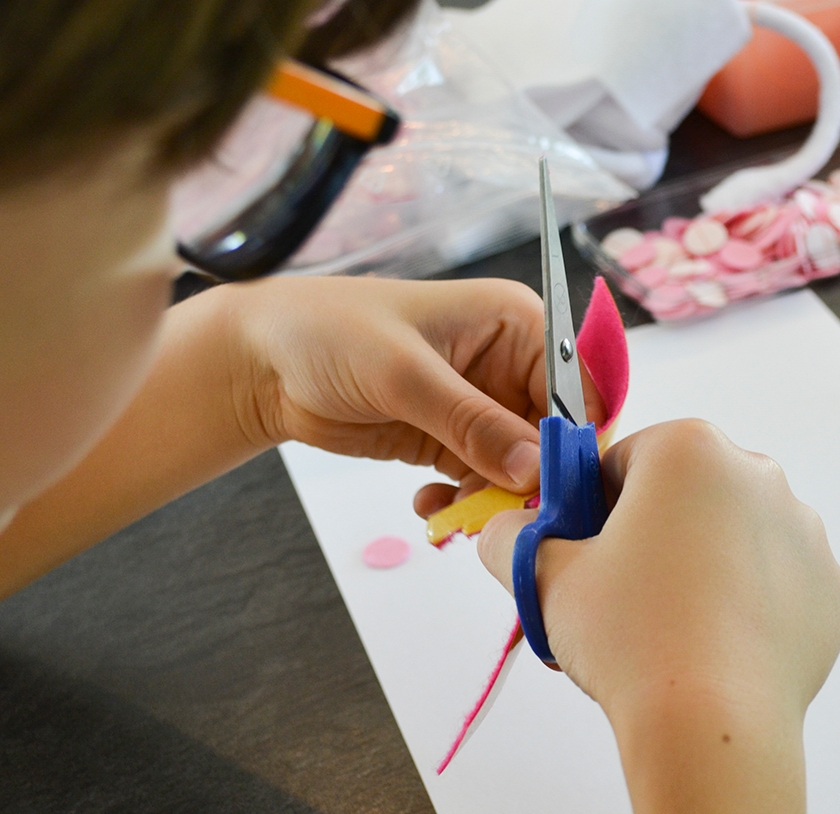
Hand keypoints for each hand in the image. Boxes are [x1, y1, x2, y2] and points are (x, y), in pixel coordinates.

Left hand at [223, 275, 593, 494]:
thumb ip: (473, 424)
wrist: (260, 362)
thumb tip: (535, 470)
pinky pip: (485, 484)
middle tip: (504, 516)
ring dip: (497, 499)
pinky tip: (430, 504)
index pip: (579, 386)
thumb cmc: (329, 333)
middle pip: (557, 435)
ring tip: (455, 513)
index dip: (577, 439)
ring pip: (523, 469)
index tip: (557, 488)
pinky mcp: (454, 441)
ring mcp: (483, 406)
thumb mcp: (405, 375)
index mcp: (518, 323)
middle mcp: (512, 363)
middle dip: (536, 480)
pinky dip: (467, 503)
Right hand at [477, 419, 839, 812]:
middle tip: (624, 593)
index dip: (596, 505)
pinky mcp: (830, 586)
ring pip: (735, 535)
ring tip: (672, 626)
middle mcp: (758, 473)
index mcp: (689, 448)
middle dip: (655, 531)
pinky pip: (778, 582)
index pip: (626, 459)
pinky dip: (750, 604)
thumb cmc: (631, 639)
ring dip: (705, 564)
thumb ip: (512, 537)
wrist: (711, 724)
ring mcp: (803, 530)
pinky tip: (718, 643)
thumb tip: (506, 529)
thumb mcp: (543, 577)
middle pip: (687, 492)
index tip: (586, 549)